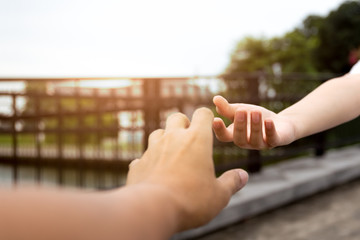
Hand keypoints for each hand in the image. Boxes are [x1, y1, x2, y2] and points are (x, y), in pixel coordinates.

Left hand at [126, 108, 247, 230]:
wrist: (153, 208)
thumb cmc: (191, 200)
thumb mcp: (219, 195)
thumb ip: (232, 182)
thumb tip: (243, 176)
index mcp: (197, 140)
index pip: (202, 113)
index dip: (207, 117)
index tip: (209, 127)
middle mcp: (173, 138)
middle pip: (177, 117)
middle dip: (183, 123)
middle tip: (189, 138)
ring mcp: (153, 149)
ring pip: (158, 132)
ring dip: (165, 139)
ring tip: (172, 154)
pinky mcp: (138, 163)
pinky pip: (143, 156)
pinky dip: (150, 161)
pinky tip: (154, 172)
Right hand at [212, 95, 296, 148]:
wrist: (279, 122)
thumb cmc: (255, 117)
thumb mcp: (240, 110)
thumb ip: (227, 107)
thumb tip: (215, 98)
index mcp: (235, 135)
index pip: (224, 137)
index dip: (219, 130)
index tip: (216, 119)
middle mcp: (247, 142)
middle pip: (239, 140)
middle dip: (240, 126)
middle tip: (240, 111)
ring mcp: (261, 144)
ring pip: (255, 140)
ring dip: (255, 126)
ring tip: (255, 112)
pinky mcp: (275, 141)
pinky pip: (272, 139)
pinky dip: (270, 130)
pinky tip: (268, 121)